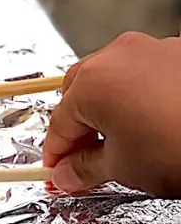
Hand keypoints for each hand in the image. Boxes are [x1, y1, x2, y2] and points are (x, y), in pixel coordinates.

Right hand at [43, 31, 180, 196]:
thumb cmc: (180, 148)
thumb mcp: (124, 168)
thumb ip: (86, 170)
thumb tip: (68, 175)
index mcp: (93, 82)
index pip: (59, 124)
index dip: (56, 155)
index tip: (57, 174)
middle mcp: (117, 55)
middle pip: (80, 92)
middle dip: (78, 127)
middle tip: (83, 161)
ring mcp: (151, 49)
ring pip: (113, 79)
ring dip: (109, 110)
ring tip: (122, 144)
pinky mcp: (179, 54)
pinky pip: (145, 75)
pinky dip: (139, 98)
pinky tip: (151, 125)